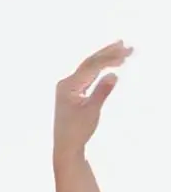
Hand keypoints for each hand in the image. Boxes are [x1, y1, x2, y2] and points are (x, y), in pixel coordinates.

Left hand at [54, 40, 132, 159]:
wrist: (66, 146)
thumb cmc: (77, 131)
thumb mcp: (92, 111)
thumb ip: (102, 92)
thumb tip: (113, 75)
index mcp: (68, 86)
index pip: (91, 66)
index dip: (109, 58)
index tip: (126, 54)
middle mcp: (66, 84)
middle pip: (89, 63)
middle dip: (108, 54)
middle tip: (126, 45)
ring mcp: (68, 88)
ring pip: (89, 68)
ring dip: (104, 59)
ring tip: (120, 48)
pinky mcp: (73, 93)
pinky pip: (88, 76)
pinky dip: (100, 69)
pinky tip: (108, 64)